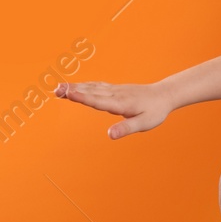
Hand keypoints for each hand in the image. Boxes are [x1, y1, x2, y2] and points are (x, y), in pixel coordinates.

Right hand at [55, 81, 173, 139]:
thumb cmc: (155, 111)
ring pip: (92, 87)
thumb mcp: (144, 123)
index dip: (83, 97)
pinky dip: (84, 85)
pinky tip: (75, 86)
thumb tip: (109, 135)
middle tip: (55, 90)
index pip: (99, 101)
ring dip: (75, 87)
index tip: (68, 94)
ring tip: (58, 87)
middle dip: (73, 91)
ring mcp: (115, 90)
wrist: (164, 95)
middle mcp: (115, 95)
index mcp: (121, 104)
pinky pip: (97, 86)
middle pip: (91, 92)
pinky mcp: (115, 89)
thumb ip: (126, 128)